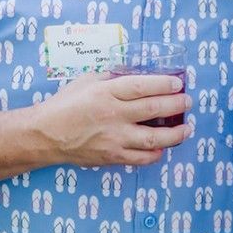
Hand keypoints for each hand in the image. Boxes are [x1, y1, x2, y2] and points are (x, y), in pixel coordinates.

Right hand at [35, 72, 190, 166]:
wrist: (45, 135)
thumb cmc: (65, 104)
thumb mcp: (86, 81)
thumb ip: (111, 78)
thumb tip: (134, 75)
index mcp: (106, 93)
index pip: (142, 86)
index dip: (164, 84)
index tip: (178, 82)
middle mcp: (113, 115)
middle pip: (153, 109)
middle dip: (176, 105)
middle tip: (187, 101)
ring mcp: (114, 139)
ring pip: (153, 138)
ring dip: (175, 134)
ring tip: (186, 128)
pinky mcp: (112, 157)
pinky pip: (141, 158)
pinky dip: (156, 154)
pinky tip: (163, 147)